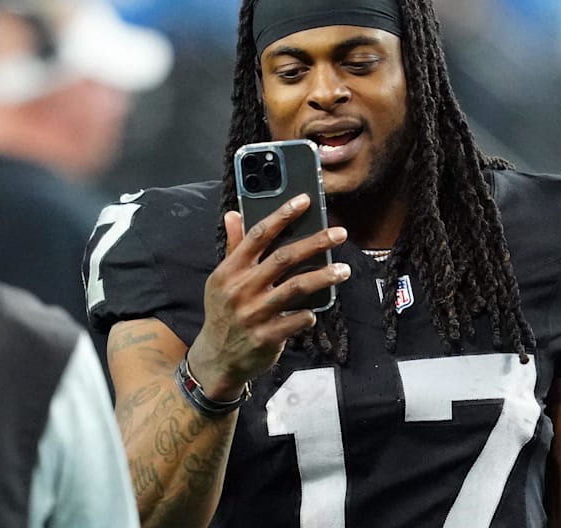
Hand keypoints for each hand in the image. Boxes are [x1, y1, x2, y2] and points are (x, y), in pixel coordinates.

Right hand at [187, 193, 349, 399]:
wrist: (216, 359)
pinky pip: (296, 321)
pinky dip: (309, 315)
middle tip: (340, 233)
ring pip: (296, 288)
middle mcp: (241, 289)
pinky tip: (316, 311)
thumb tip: (233, 214)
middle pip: (284, 258)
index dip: (282, 215)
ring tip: (344, 270)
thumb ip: (233, 247)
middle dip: (315, 243)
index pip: (258, 235)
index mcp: (229, 270)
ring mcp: (254, 314)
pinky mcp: (266, 337)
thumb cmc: (224, 313)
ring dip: (323, 277)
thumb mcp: (222, 281)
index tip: (304, 201)